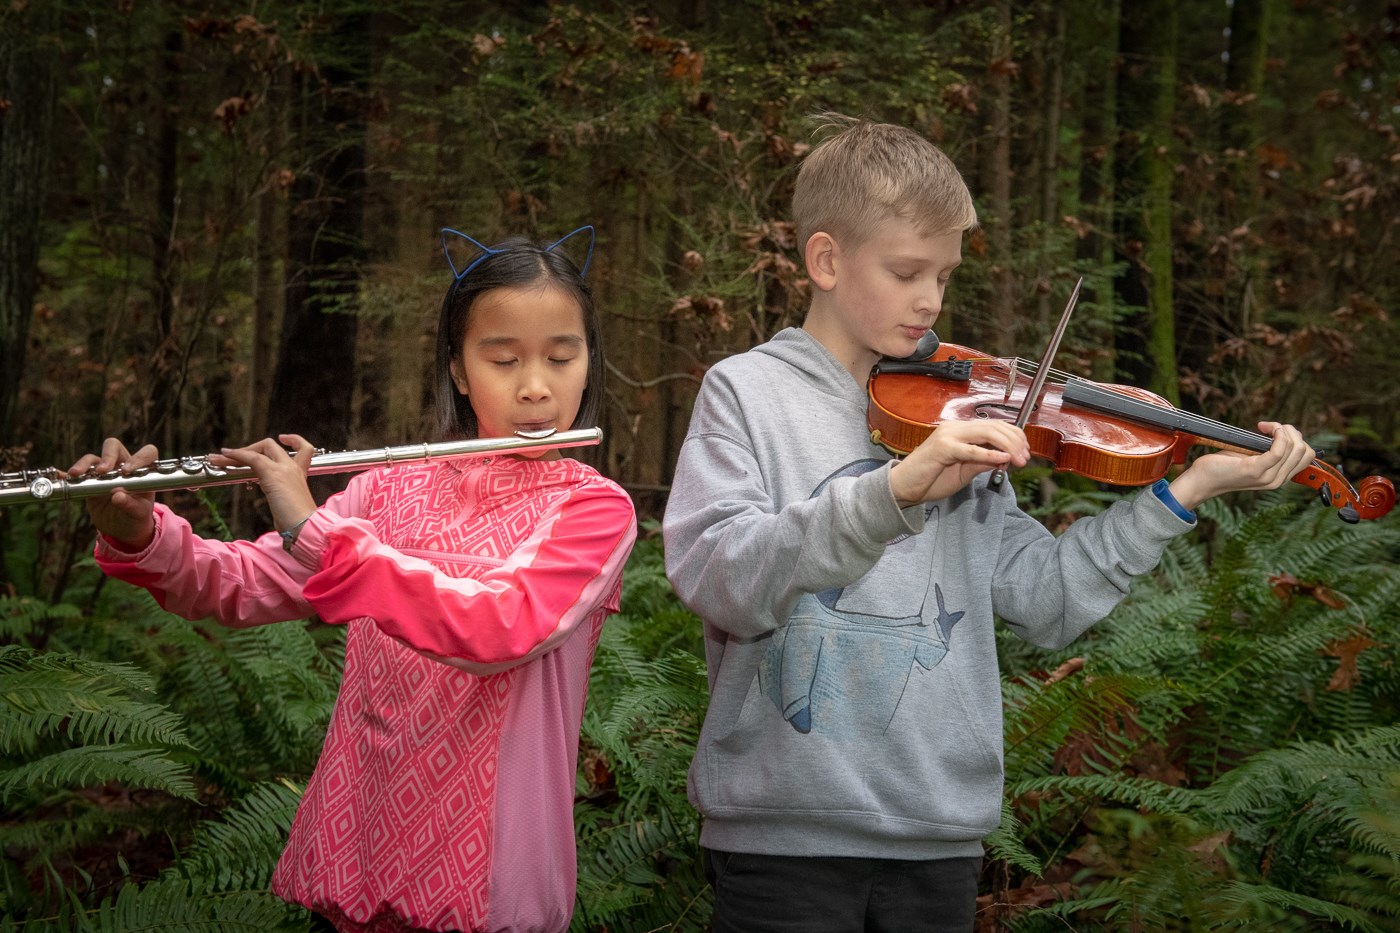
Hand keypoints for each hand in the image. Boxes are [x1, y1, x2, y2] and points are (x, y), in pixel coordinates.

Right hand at [68, 438, 158, 550]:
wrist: (121, 528)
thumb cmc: (136, 517)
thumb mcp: (138, 513)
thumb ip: (131, 505)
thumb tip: (117, 496)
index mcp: (142, 471)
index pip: (146, 453)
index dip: (138, 458)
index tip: (127, 471)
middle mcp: (122, 466)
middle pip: (114, 447)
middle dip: (107, 456)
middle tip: (101, 471)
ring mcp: (104, 473)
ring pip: (93, 459)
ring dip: (84, 464)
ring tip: (76, 474)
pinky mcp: (89, 481)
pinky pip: (77, 473)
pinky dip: (67, 474)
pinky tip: (61, 476)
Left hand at [208, 434, 318, 532]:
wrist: (305, 525)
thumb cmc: (299, 522)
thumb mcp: (291, 506)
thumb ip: (284, 503)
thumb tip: (278, 512)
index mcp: (301, 475)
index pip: (304, 448)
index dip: (294, 440)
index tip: (282, 438)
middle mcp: (293, 468)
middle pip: (271, 445)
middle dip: (250, 449)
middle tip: (235, 458)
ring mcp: (283, 469)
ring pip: (256, 451)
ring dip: (235, 453)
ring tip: (218, 458)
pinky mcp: (272, 474)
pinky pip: (251, 458)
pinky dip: (235, 455)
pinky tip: (222, 457)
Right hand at [890, 420, 1030, 505]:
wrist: (903, 488)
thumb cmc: (931, 479)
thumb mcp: (964, 471)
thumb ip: (983, 462)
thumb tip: (1006, 458)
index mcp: (961, 431)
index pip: (994, 425)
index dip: (1014, 436)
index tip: (1025, 452)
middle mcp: (955, 428)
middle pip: (994, 426)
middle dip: (1015, 441)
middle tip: (1025, 458)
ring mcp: (948, 435)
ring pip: (987, 433)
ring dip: (1007, 446)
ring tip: (1018, 460)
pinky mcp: (942, 448)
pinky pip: (971, 450)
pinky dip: (989, 454)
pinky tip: (1003, 460)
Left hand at [1167, 421, 1315, 510]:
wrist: (1203, 480)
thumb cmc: (1224, 466)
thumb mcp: (1252, 457)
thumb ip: (1270, 451)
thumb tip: (1283, 433)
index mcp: (1280, 477)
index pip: (1307, 456)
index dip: (1296, 438)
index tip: (1275, 430)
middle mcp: (1278, 480)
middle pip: (1305, 451)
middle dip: (1291, 431)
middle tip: (1270, 427)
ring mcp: (1268, 477)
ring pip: (1295, 448)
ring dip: (1283, 429)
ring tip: (1264, 427)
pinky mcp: (1256, 470)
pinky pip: (1279, 449)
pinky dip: (1277, 434)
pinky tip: (1264, 428)